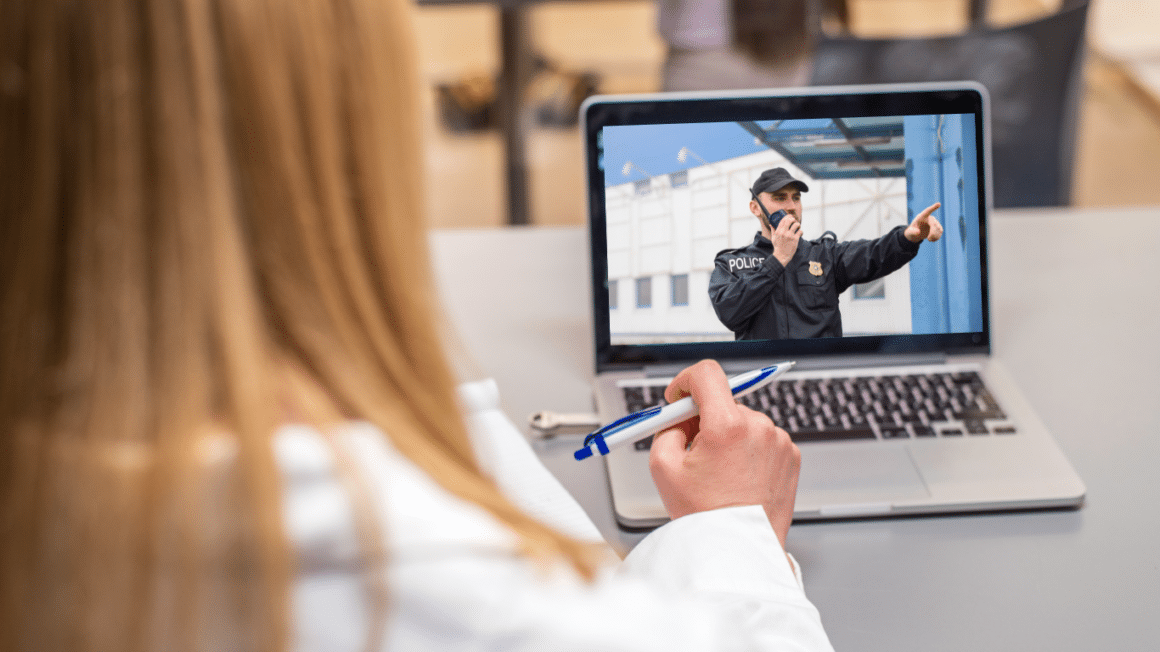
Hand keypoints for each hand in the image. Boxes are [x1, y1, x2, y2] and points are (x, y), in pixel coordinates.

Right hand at [648, 360, 800, 548]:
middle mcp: (759, 427)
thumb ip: (666, 429)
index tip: (679, 396)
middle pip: (724, 402)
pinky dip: (749, 450)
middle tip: (693, 447)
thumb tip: (677, 415)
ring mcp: (779, 441)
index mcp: (727, 426)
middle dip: (705, 419)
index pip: (707, 374)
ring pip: (744, 421)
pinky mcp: (792, 455)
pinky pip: (763, 439)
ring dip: (729, 436)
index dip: (686, 381)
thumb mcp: (663, 467)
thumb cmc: (705, 514)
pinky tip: (739, 477)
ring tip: (720, 472)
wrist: (740, 548)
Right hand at [771, 215, 801, 266]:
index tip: (790, 216)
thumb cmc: (778, 247)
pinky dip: (801, 231)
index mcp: (778, 231)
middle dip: (793, 219)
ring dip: (798, 224)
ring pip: (796, 225)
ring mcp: (789, 235)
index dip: (787, 216)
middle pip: (790, 220)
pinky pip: (800, 231)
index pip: (783, 220)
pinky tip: (800, 233)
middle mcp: (784, 232)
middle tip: (794, 221)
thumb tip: (771, 224)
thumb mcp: (773, 238)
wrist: (782, 255)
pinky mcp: (795, 239)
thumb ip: (773, 231)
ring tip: (798, 227)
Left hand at [904, 202, 943, 242]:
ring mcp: (934, 222)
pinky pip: (940, 232)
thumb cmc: (911, 231)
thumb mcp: (909, 232)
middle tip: (928, 239)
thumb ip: (912, 232)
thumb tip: (918, 232)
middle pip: (934, 223)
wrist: (915, 234)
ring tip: (929, 240)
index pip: (928, 211)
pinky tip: (932, 240)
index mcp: (921, 217)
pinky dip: (937, 237)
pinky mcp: (937, 227)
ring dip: (935, 236)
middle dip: (933, 232)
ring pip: (939, 228)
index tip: (939, 204)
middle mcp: (929, 218)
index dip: (933, 208)